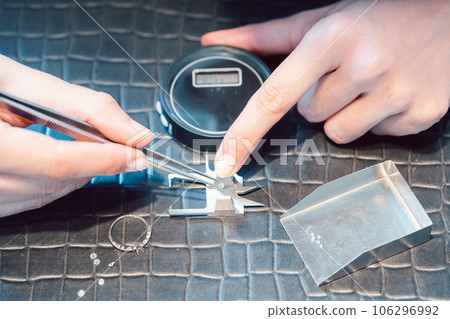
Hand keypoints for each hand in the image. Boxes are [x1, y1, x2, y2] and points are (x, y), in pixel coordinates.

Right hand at [0, 55, 152, 216]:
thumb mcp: (17, 81)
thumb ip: (81, 106)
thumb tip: (132, 132)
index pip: (54, 162)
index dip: (103, 159)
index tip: (136, 154)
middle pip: (51, 183)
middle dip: (93, 163)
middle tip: (115, 144)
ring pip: (41, 198)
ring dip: (75, 174)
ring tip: (80, 146)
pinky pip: (24, 204)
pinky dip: (51, 184)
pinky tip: (56, 163)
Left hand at [202, 0, 449, 176]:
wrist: (448, 16)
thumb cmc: (381, 14)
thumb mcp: (323, 19)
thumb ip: (266, 36)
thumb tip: (218, 40)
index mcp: (333, 38)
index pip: (275, 96)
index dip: (245, 132)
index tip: (226, 161)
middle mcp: (366, 66)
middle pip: (309, 116)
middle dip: (319, 98)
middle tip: (344, 72)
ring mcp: (396, 93)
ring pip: (338, 133)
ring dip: (345, 113)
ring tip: (367, 82)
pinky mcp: (419, 114)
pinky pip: (374, 137)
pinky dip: (375, 119)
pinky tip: (389, 91)